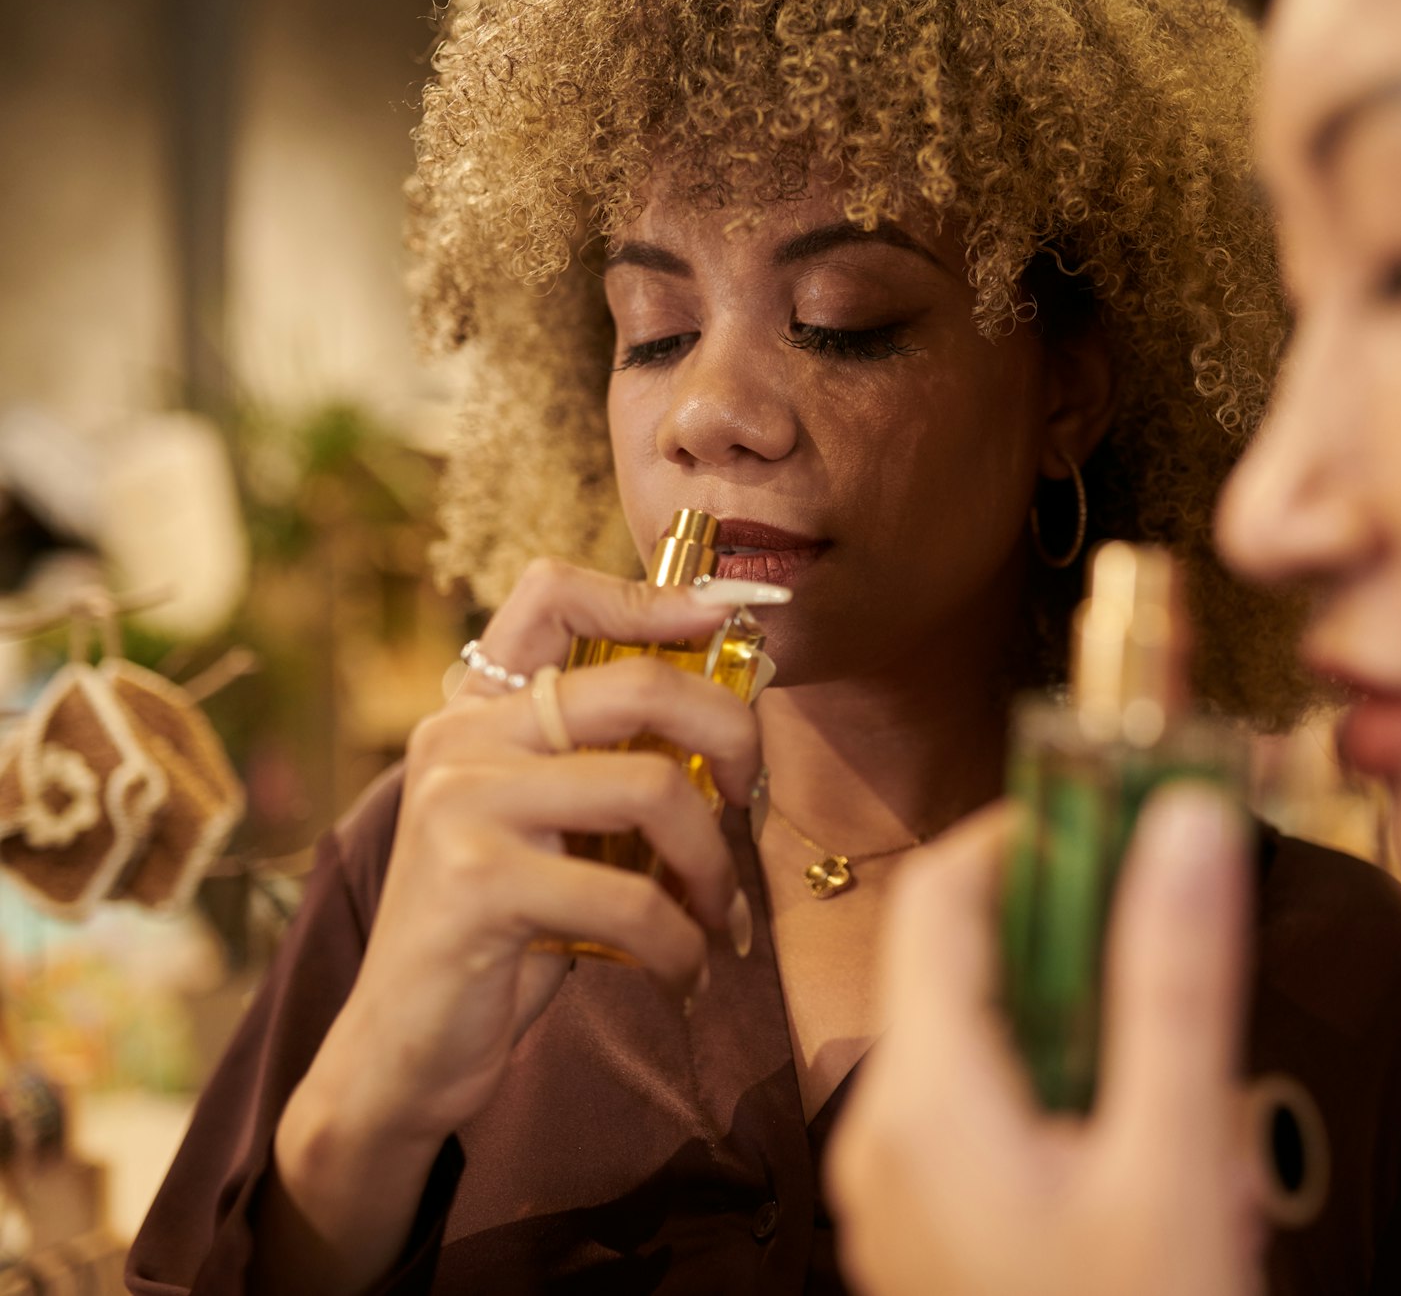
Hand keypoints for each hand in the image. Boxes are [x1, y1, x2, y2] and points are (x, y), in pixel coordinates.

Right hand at [265, 559, 760, 1292]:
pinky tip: (684, 974)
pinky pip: (631, 897)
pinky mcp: (476, 883)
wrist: (401, 1055)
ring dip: (713, 865)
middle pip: (639, 685)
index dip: (651, 592)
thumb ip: (608, 768)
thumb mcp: (554, 832)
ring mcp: (460, 804)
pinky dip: (681, 945)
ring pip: (653, 789)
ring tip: (719, 917)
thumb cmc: (503, 939)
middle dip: (732, 738)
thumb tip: (736, 721)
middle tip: (751, 804)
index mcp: (477, 713)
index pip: (553, 594)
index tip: (724, 624)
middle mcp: (460, 739)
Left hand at [828, 786, 1264, 1295]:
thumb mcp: (1173, 1162)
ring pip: (981, 1041)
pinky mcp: (925, 1227)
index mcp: (922, 1101)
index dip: (1025, 831)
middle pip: (959, 965)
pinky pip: (983, 1112)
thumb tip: (1185, 823)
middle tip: (1176, 920)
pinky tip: (1148, 1140)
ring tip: (1185, 1065)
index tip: (1118, 812)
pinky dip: (1060, 1087)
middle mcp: (882, 1135)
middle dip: (1072, 931)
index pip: (938, 894)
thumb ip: (1175, 987)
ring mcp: (895, 1188)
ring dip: (1078, 1018)